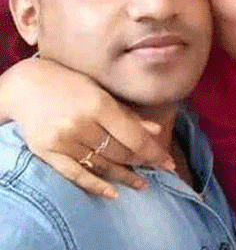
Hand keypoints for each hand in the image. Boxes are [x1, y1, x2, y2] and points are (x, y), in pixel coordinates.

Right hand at [0, 58, 174, 197]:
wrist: (25, 86)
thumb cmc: (70, 84)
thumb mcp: (101, 92)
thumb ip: (128, 114)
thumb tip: (156, 131)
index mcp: (98, 105)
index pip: (133, 137)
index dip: (153, 152)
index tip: (167, 162)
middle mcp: (81, 124)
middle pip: (119, 152)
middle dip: (142, 162)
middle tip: (158, 170)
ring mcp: (63, 140)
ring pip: (101, 164)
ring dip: (124, 176)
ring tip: (142, 184)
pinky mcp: (47, 152)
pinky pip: (75, 174)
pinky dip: (96, 185)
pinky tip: (113, 193)